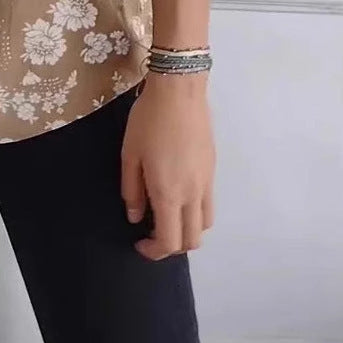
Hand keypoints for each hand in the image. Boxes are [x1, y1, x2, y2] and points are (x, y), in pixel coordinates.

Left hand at [121, 74, 214, 259]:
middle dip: (172, 246)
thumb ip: (132, 190)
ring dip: (187, 230)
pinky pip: (209, 203)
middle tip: (152, 233)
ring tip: (167, 214)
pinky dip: (196, 212)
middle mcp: (193, 194)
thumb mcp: (130, 154)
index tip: (139, 243)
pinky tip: (178, 194)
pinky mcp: (213, 169)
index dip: (153, 251)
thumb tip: (135, 217)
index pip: (169, 242)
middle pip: (192, 240)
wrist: (179, 91)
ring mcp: (207, 182)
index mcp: (169, 193)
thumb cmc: (148, 120)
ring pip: (205, 224)